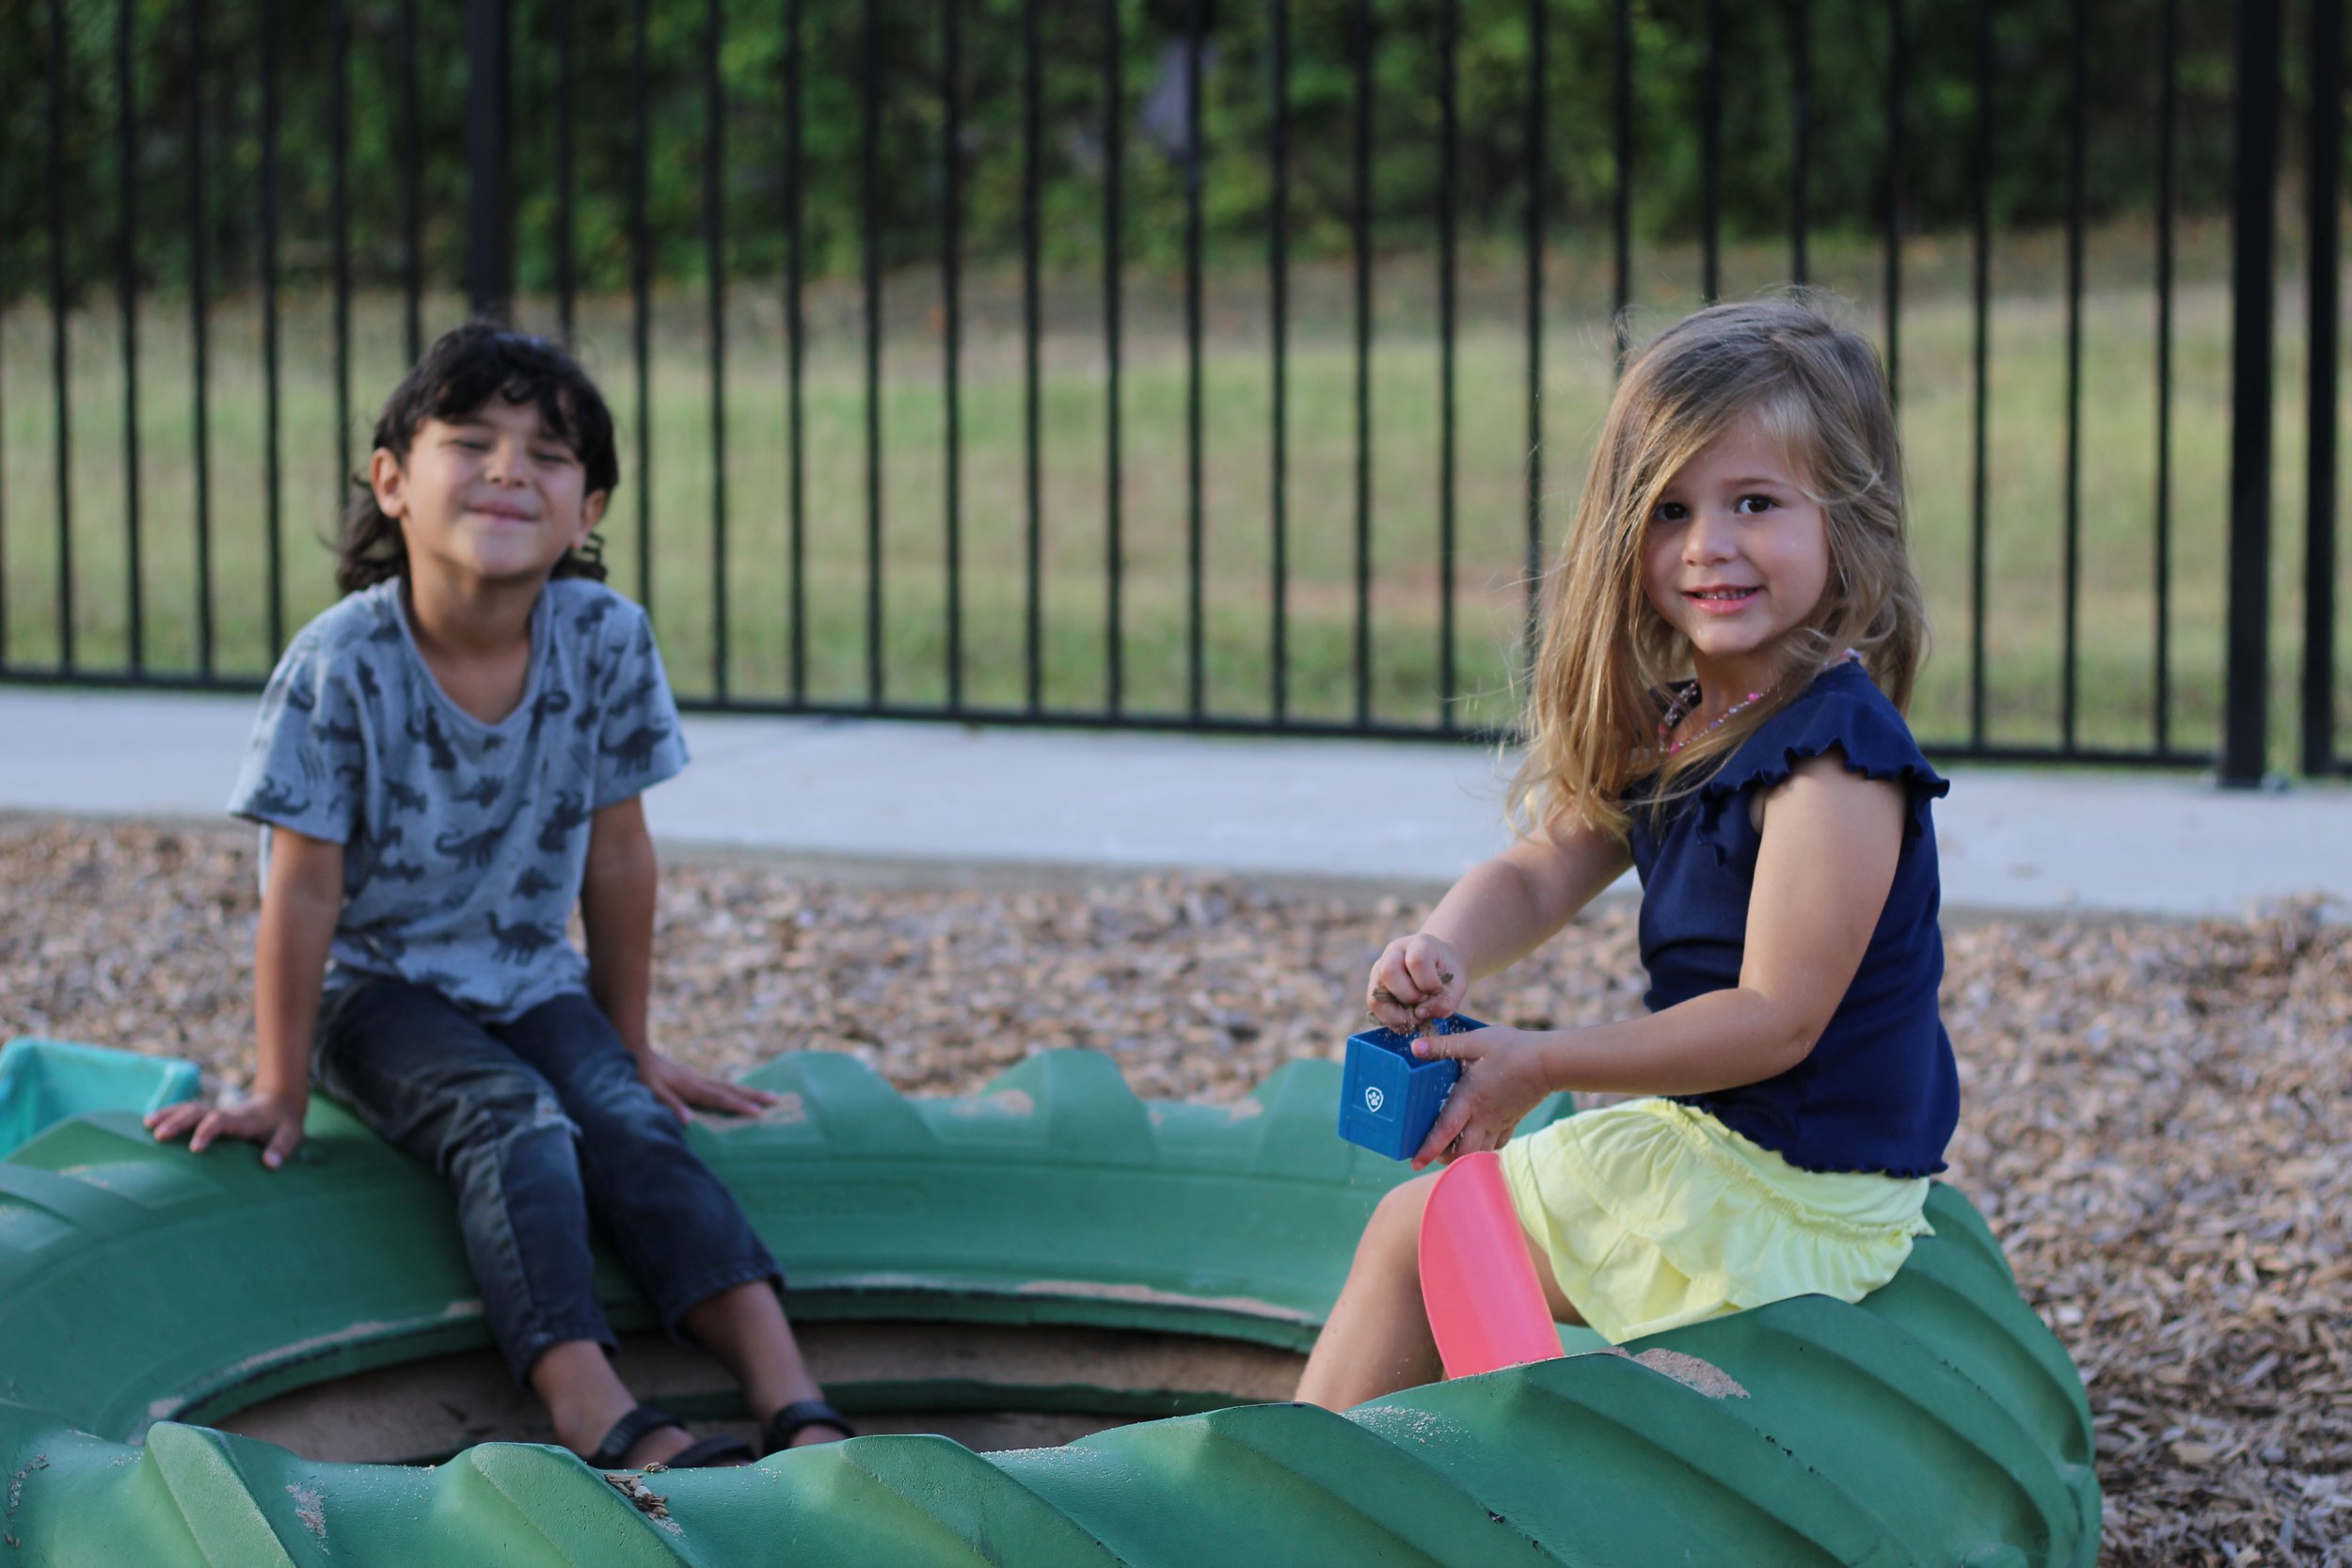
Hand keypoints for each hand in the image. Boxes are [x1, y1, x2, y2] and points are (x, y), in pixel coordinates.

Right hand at [145, 1089, 308, 1169]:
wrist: (280, 1104)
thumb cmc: (284, 1124)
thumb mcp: (291, 1135)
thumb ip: (281, 1148)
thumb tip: (269, 1164)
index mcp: (244, 1120)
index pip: (222, 1121)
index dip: (207, 1131)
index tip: (194, 1148)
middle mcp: (226, 1113)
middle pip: (200, 1111)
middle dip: (179, 1122)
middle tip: (159, 1136)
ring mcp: (216, 1112)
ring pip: (190, 1108)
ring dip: (169, 1114)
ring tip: (147, 1124)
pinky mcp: (209, 1115)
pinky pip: (186, 1111)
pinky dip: (169, 1113)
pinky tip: (149, 1122)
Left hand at [636, 1049, 778, 1122]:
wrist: (635, 1051)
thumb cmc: (640, 1075)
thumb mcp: (651, 1092)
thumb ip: (670, 1105)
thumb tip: (690, 1121)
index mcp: (691, 1087)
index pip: (719, 1099)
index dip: (739, 1107)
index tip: (758, 1113)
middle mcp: (698, 1081)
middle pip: (731, 1089)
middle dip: (754, 1096)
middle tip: (777, 1100)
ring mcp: (697, 1078)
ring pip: (728, 1086)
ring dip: (748, 1091)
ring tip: (769, 1095)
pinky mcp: (694, 1078)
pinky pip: (720, 1085)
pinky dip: (734, 1090)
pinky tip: (739, 1093)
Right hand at [1367, 932, 1467, 1033]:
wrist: (1438, 963)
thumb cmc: (1447, 973)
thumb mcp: (1457, 984)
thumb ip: (1446, 1001)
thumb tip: (1419, 1014)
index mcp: (1419, 944)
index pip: (1416, 960)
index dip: (1429, 982)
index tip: (1438, 989)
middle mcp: (1393, 953)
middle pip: (1388, 972)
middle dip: (1409, 996)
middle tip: (1423, 1000)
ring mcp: (1379, 970)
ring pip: (1376, 996)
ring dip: (1398, 1014)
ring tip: (1415, 1016)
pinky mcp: (1375, 987)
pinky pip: (1375, 1008)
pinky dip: (1392, 1019)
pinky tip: (1407, 1019)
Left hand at [1406, 1025, 1548, 1171]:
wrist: (1550, 1062)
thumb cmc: (1512, 1049)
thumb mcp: (1475, 1042)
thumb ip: (1444, 1046)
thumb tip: (1414, 1047)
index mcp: (1470, 1099)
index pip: (1446, 1131)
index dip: (1429, 1148)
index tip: (1414, 1162)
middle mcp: (1483, 1116)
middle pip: (1463, 1152)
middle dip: (1444, 1158)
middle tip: (1430, 1154)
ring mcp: (1499, 1122)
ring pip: (1479, 1152)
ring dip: (1462, 1155)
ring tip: (1449, 1150)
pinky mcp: (1512, 1120)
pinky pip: (1496, 1143)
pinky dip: (1484, 1148)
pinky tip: (1477, 1139)